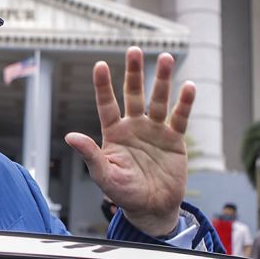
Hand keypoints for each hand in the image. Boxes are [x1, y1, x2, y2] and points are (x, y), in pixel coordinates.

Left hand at [64, 47, 194, 236]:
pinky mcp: (174, 140)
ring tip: (164, 57)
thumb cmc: (123, 193)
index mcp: (114, 132)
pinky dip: (185, 103)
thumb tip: (70, 136)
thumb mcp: (103, 175)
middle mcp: (134, 126)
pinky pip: (179, 118)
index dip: (103, 85)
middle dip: (134, 72)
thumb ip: (90, 154)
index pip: (107, 104)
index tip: (100, 65)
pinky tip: (189, 86)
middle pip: (133, 94)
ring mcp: (155, 130)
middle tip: (134, 49)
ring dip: (161, 79)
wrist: (151, 208)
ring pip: (158, 100)